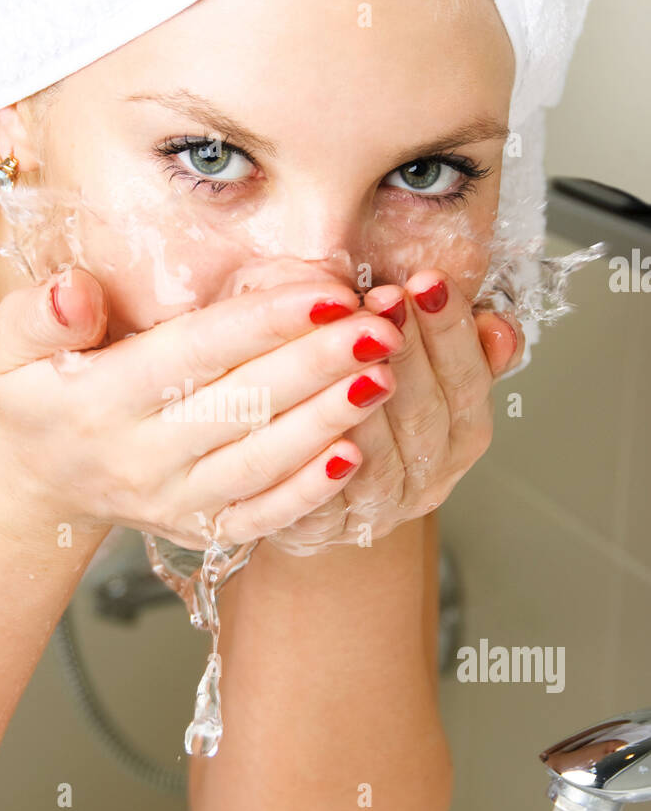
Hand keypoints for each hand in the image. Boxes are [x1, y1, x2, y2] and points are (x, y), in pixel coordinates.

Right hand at [0, 265, 410, 550]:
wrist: (31, 480)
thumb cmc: (32, 393)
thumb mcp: (9, 347)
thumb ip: (36, 314)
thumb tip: (75, 292)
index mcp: (99, 402)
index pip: (193, 355)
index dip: (262, 323)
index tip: (326, 292)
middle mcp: (139, 458)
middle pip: (242, 407)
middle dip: (318, 366)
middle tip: (380, 328)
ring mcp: (171, 500)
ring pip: (262, 461)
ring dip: (329, 420)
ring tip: (385, 376)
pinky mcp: (198, 527)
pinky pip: (261, 515)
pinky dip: (310, 490)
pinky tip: (358, 454)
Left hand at [264, 268, 525, 552]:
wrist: (323, 497)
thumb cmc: (374, 416)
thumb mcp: (426, 372)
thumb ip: (462, 346)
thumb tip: (498, 326)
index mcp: (462, 433)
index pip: (468, 380)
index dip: (450, 331)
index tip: (429, 283)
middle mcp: (432, 474)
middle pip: (427, 414)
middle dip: (407, 350)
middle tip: (384, 298)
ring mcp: (385, 506)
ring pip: (382, 457)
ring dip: (364, 399)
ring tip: (346, 346)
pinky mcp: (333, 528)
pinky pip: (330, 499)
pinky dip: (323, 461)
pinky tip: (311, 417)